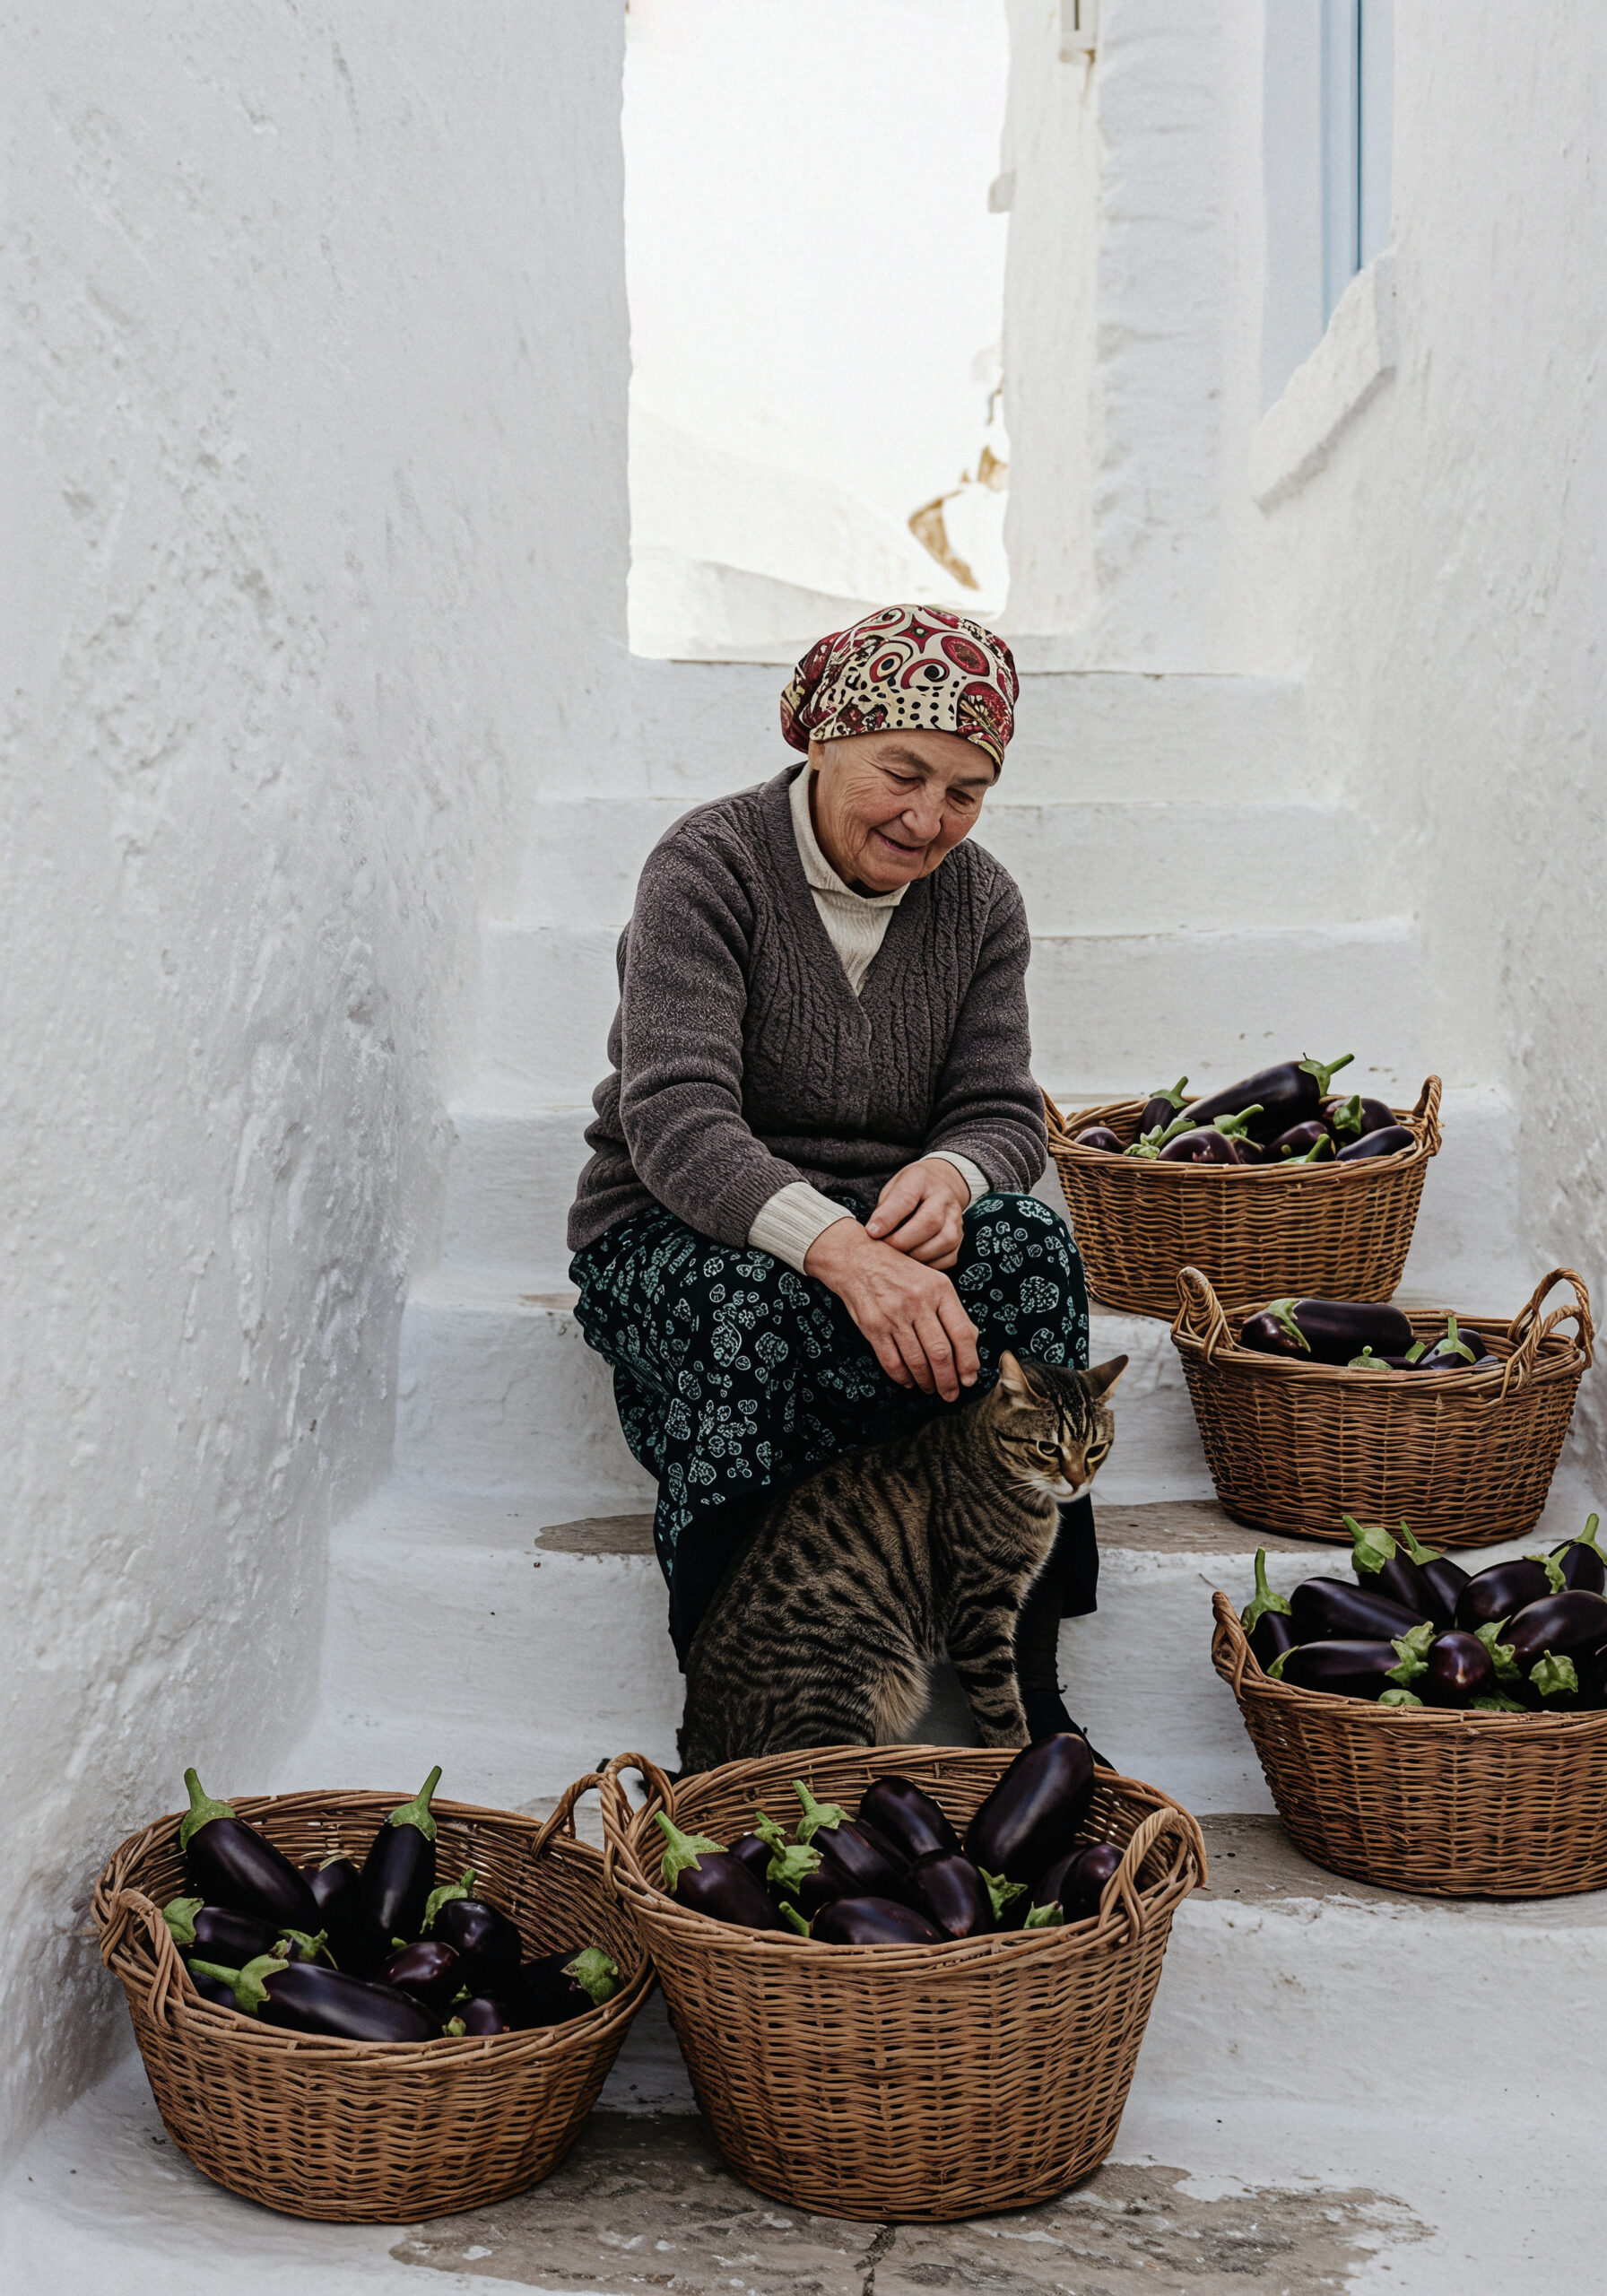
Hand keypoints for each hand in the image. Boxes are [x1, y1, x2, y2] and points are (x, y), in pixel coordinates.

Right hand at [804, 1217, 979, 1401]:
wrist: (857, 1259)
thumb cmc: (899, 1271)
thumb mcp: (932, 1280)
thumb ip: (951, 1309)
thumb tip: (971, 1342)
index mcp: (940, 1289)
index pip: (962, 1333)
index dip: (968, 1361)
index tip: (969, 1378)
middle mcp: (918, 1301)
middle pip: (940, 1353)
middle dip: (948, 1380)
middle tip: (951, 1394)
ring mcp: (894, 1315)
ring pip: (917, 1360)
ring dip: (926, 1381)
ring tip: (931, 1388)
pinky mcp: (873, 1326)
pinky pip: (891, 1361)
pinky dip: (902, 1377)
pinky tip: (908, 1381)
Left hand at [865, 1157, 970, 1269]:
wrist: (942, 1183)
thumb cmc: (911, 1189)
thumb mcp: (893, 1188)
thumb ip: (884, 1209)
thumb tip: (874, 1234)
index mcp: (920, 1180)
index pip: (906, 1198)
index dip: (888, 1218)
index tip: (872, 1232)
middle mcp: (943, 1198)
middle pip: (930, 1222)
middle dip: (903, 1241)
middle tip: (885, 1250)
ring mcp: (956, 1218)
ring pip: (944, 1241)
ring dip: (918, 1255)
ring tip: (899, 1258)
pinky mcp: (960, 1238)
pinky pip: (949, 1257)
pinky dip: (930, 1265)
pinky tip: (914, 1263)